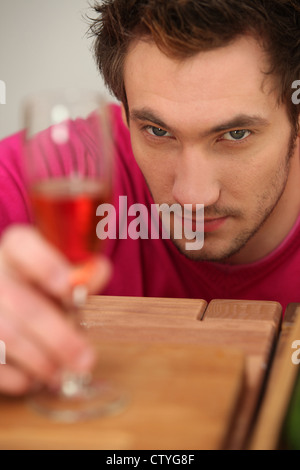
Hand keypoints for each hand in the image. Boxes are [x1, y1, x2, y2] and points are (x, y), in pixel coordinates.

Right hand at [0, 225, 111, 395]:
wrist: (11, 310)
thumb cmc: (42, 292)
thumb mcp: (63, 278)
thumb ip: (83, 274)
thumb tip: (98, 270)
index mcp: (15, 251)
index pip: (22, 245)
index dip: (45, 265)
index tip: (69, 288)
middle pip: (21, 304)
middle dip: (58, 337)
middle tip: (86, 360)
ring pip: (6, 336)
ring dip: (41, 361)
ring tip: (64, 374)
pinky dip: (19, 377)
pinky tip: (35, 378)